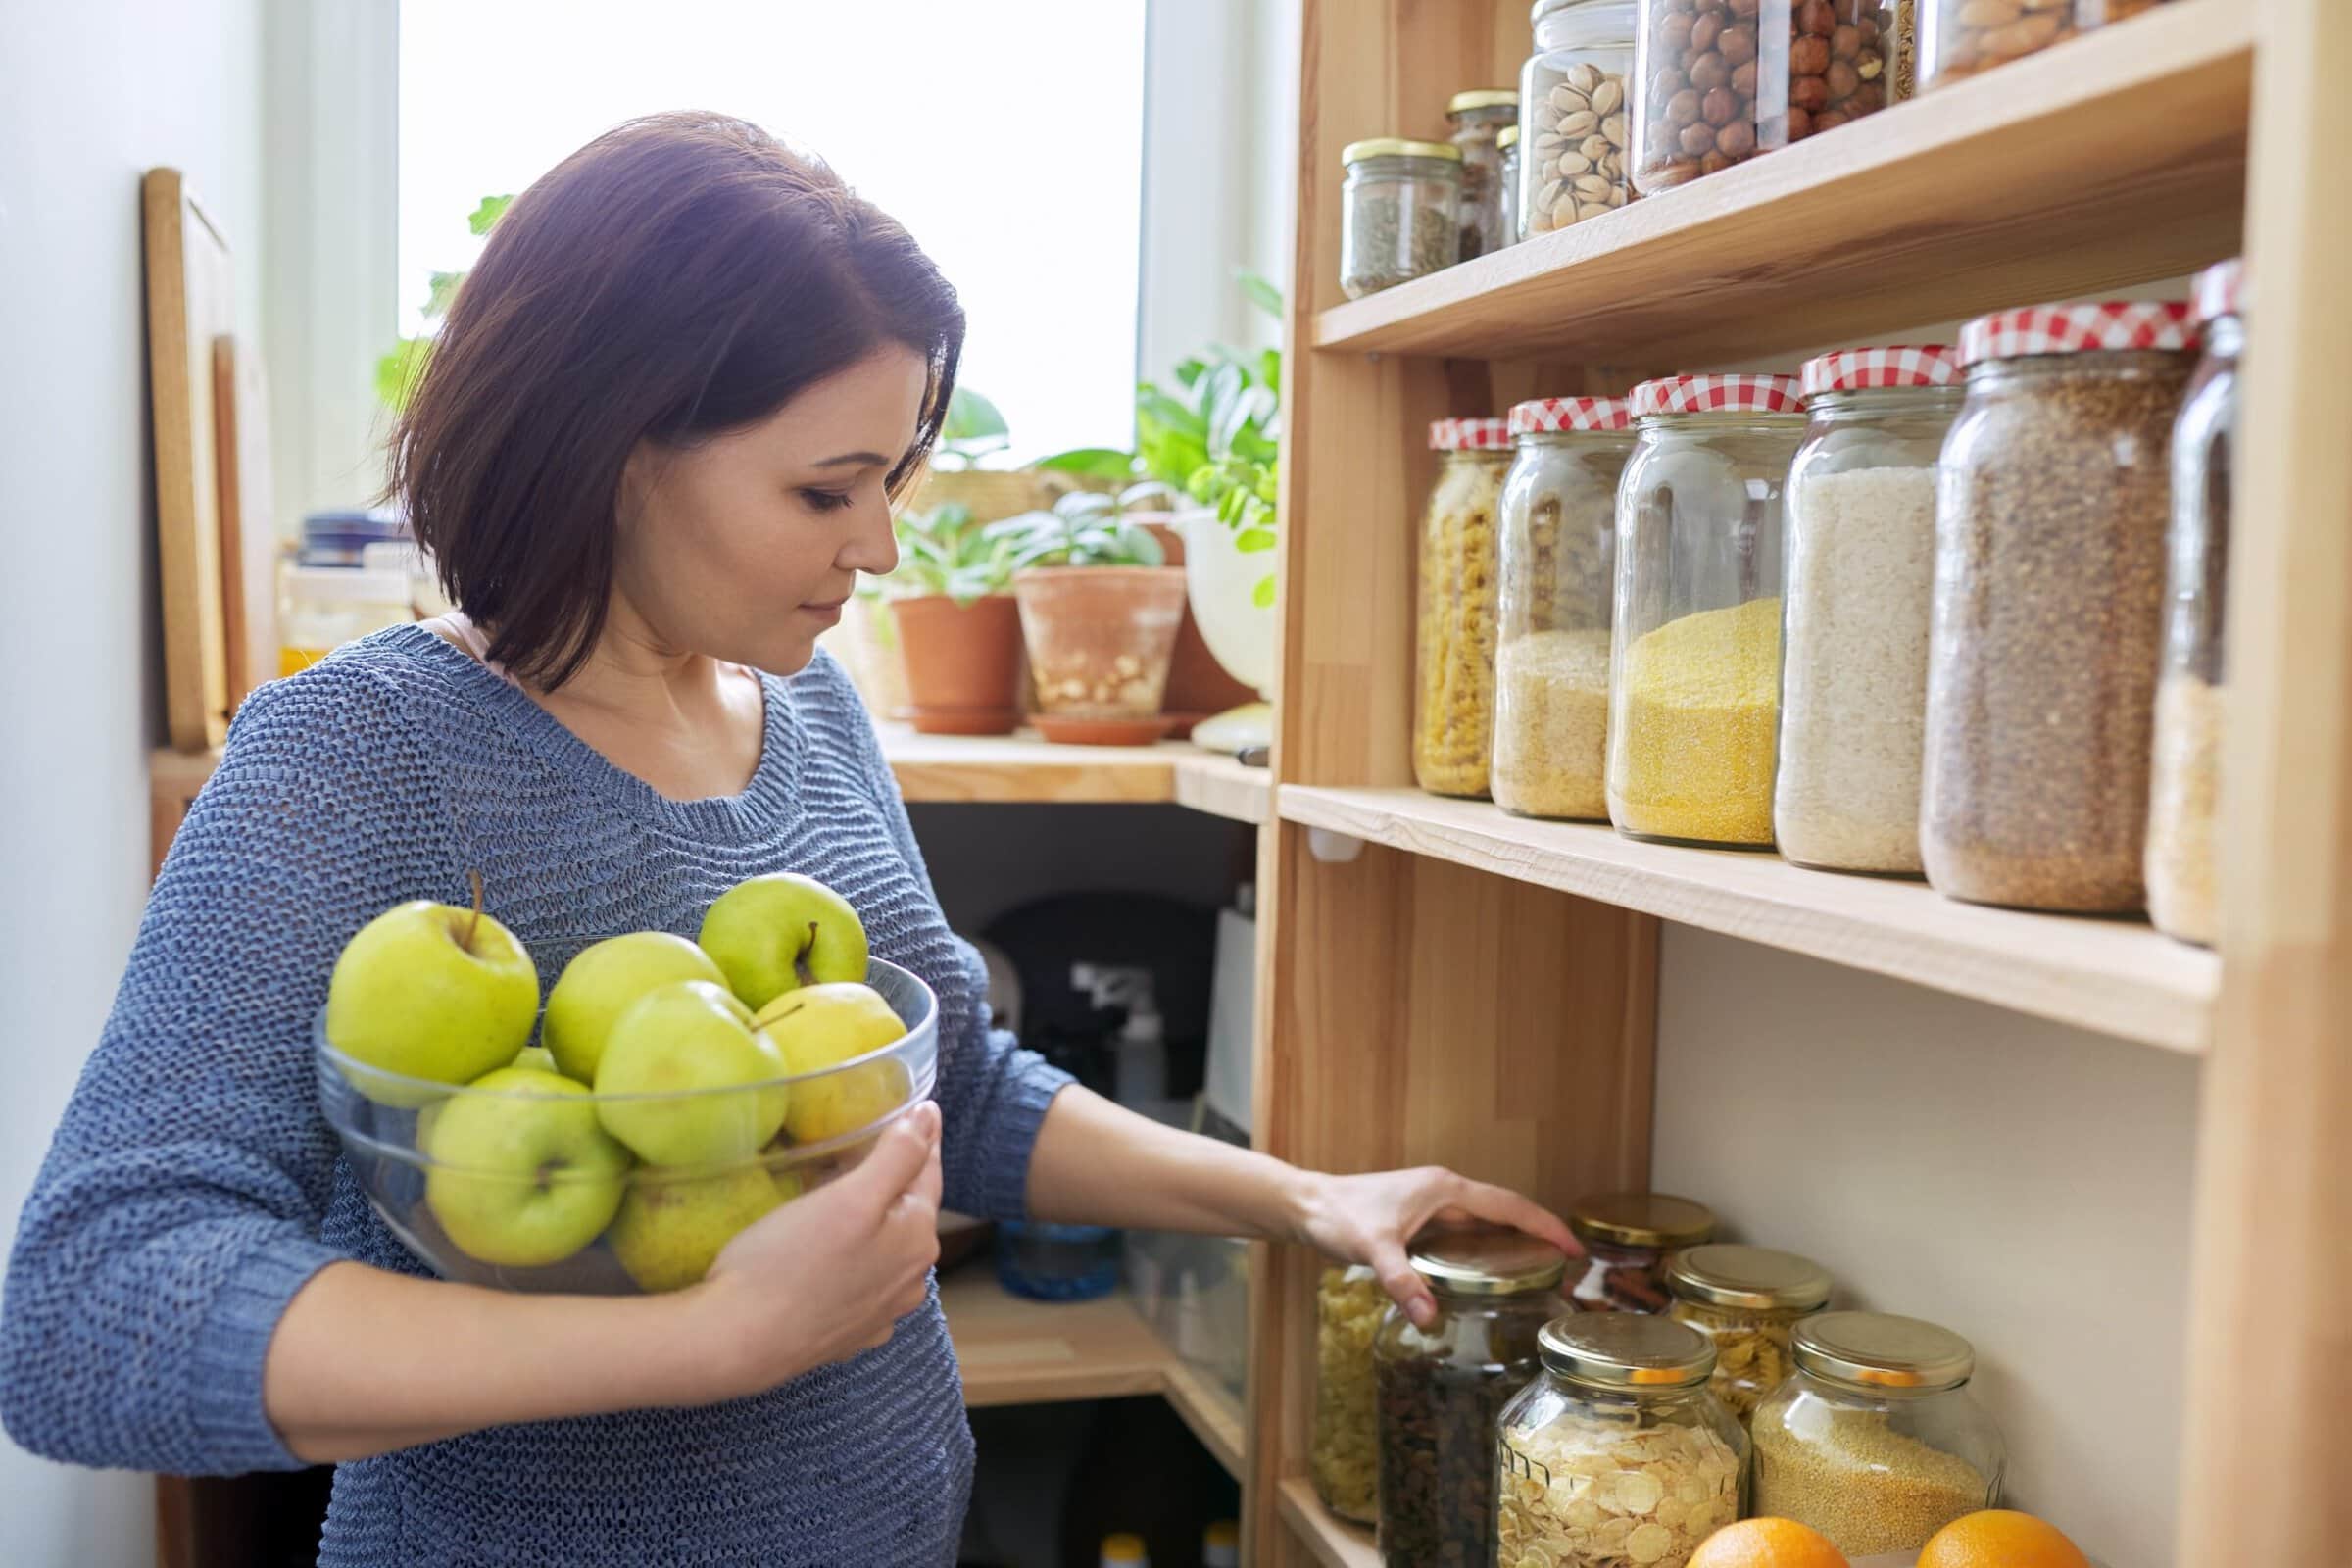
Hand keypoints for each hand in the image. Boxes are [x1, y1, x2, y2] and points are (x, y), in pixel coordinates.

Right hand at [687, 1101, 942, 1398]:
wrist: (737, 1342)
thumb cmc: (790, 1260)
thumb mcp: (850, 1196)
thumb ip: (898, 1154)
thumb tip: (930, 1116)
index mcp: (917, 1240)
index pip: (928, 1172)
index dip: (920, 1137)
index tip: (917, 1110)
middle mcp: (910, 1281)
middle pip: (908, 1212)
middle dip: (895, 1179)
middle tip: (873, 1146)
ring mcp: (879, 1314)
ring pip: (884, 1249)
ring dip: (874, 1222)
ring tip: (848, 1196)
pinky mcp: (847, 1335)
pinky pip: (859, 1282)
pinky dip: (853, 1259)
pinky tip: (834, 1253)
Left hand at [1287, 1166, 1578, 1329]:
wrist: (1305, 1206)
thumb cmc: (1337, 1217)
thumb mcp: (1372, 1250)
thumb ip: (1402, 1283)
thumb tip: (1431, 1320)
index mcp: (1445, 1189)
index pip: (1509, 1206)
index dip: (1544, 1225)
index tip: (1574, 1247)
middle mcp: (1444, 1192)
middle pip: (1504, 1213)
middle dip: (1537, 1235)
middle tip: (1566, 1268)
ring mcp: (1432, 1204)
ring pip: (1485, 1223)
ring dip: (1513, 1242)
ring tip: (1540, 1273)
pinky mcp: (1420, 1218)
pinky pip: (1465, 1233)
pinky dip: (1485, 1249)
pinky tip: (1488, 1275)